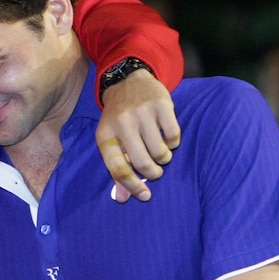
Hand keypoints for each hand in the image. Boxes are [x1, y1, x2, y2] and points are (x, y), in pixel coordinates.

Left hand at [96, 69, 179, 201]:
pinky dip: (173, 142)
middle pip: (142, 163)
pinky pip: (173, 136)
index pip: (117, 168)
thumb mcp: (111, 140)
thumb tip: (124, 198)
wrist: (127, 81)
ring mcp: (141, 113)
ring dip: (164, 158)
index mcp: (105, 135)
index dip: (131, 186)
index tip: (144, 196)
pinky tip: (166, 135)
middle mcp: (122, 123)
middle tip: (155, 171)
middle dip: (153, 173)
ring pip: (160, 152)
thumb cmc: (119, 118)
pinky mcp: (161, 104)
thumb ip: (118, 169)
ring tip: (159, 151)